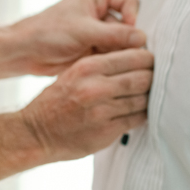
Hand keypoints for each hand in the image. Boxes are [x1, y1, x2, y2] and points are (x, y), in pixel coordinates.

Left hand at [7, 0, 144, 75]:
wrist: (25, 53)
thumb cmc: (47, 32)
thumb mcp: (83, 31)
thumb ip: (114, 34)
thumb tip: (142, 38)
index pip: (129, 1)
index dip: (133, 16)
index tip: (131, 31)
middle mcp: (99, 14)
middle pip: (128, 25)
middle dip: (128, 40)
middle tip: (129, 54)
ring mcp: (97, 33)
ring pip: (122, 43)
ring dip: (121, 54)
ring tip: (115, 63)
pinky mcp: (94, 51)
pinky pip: (112, 56)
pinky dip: (113, 63)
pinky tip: (110, 70)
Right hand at [20, 46, 153, 161]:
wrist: (36, 132)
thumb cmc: (56, 100)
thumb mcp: (73, 73)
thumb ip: (102, 65)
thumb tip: (136, 57)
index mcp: (88, 67)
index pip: (134, 57)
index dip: (147, 59)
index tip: (149, 63)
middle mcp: (95, 87)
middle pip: (143, 78)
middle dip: (152, 78)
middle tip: (153, 80)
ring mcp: (102, 112)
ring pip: (143, 100)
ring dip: (148, 98)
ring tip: (146, 96)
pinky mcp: (107, 132)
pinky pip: (137, 119)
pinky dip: (142, 114)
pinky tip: (137, 112)